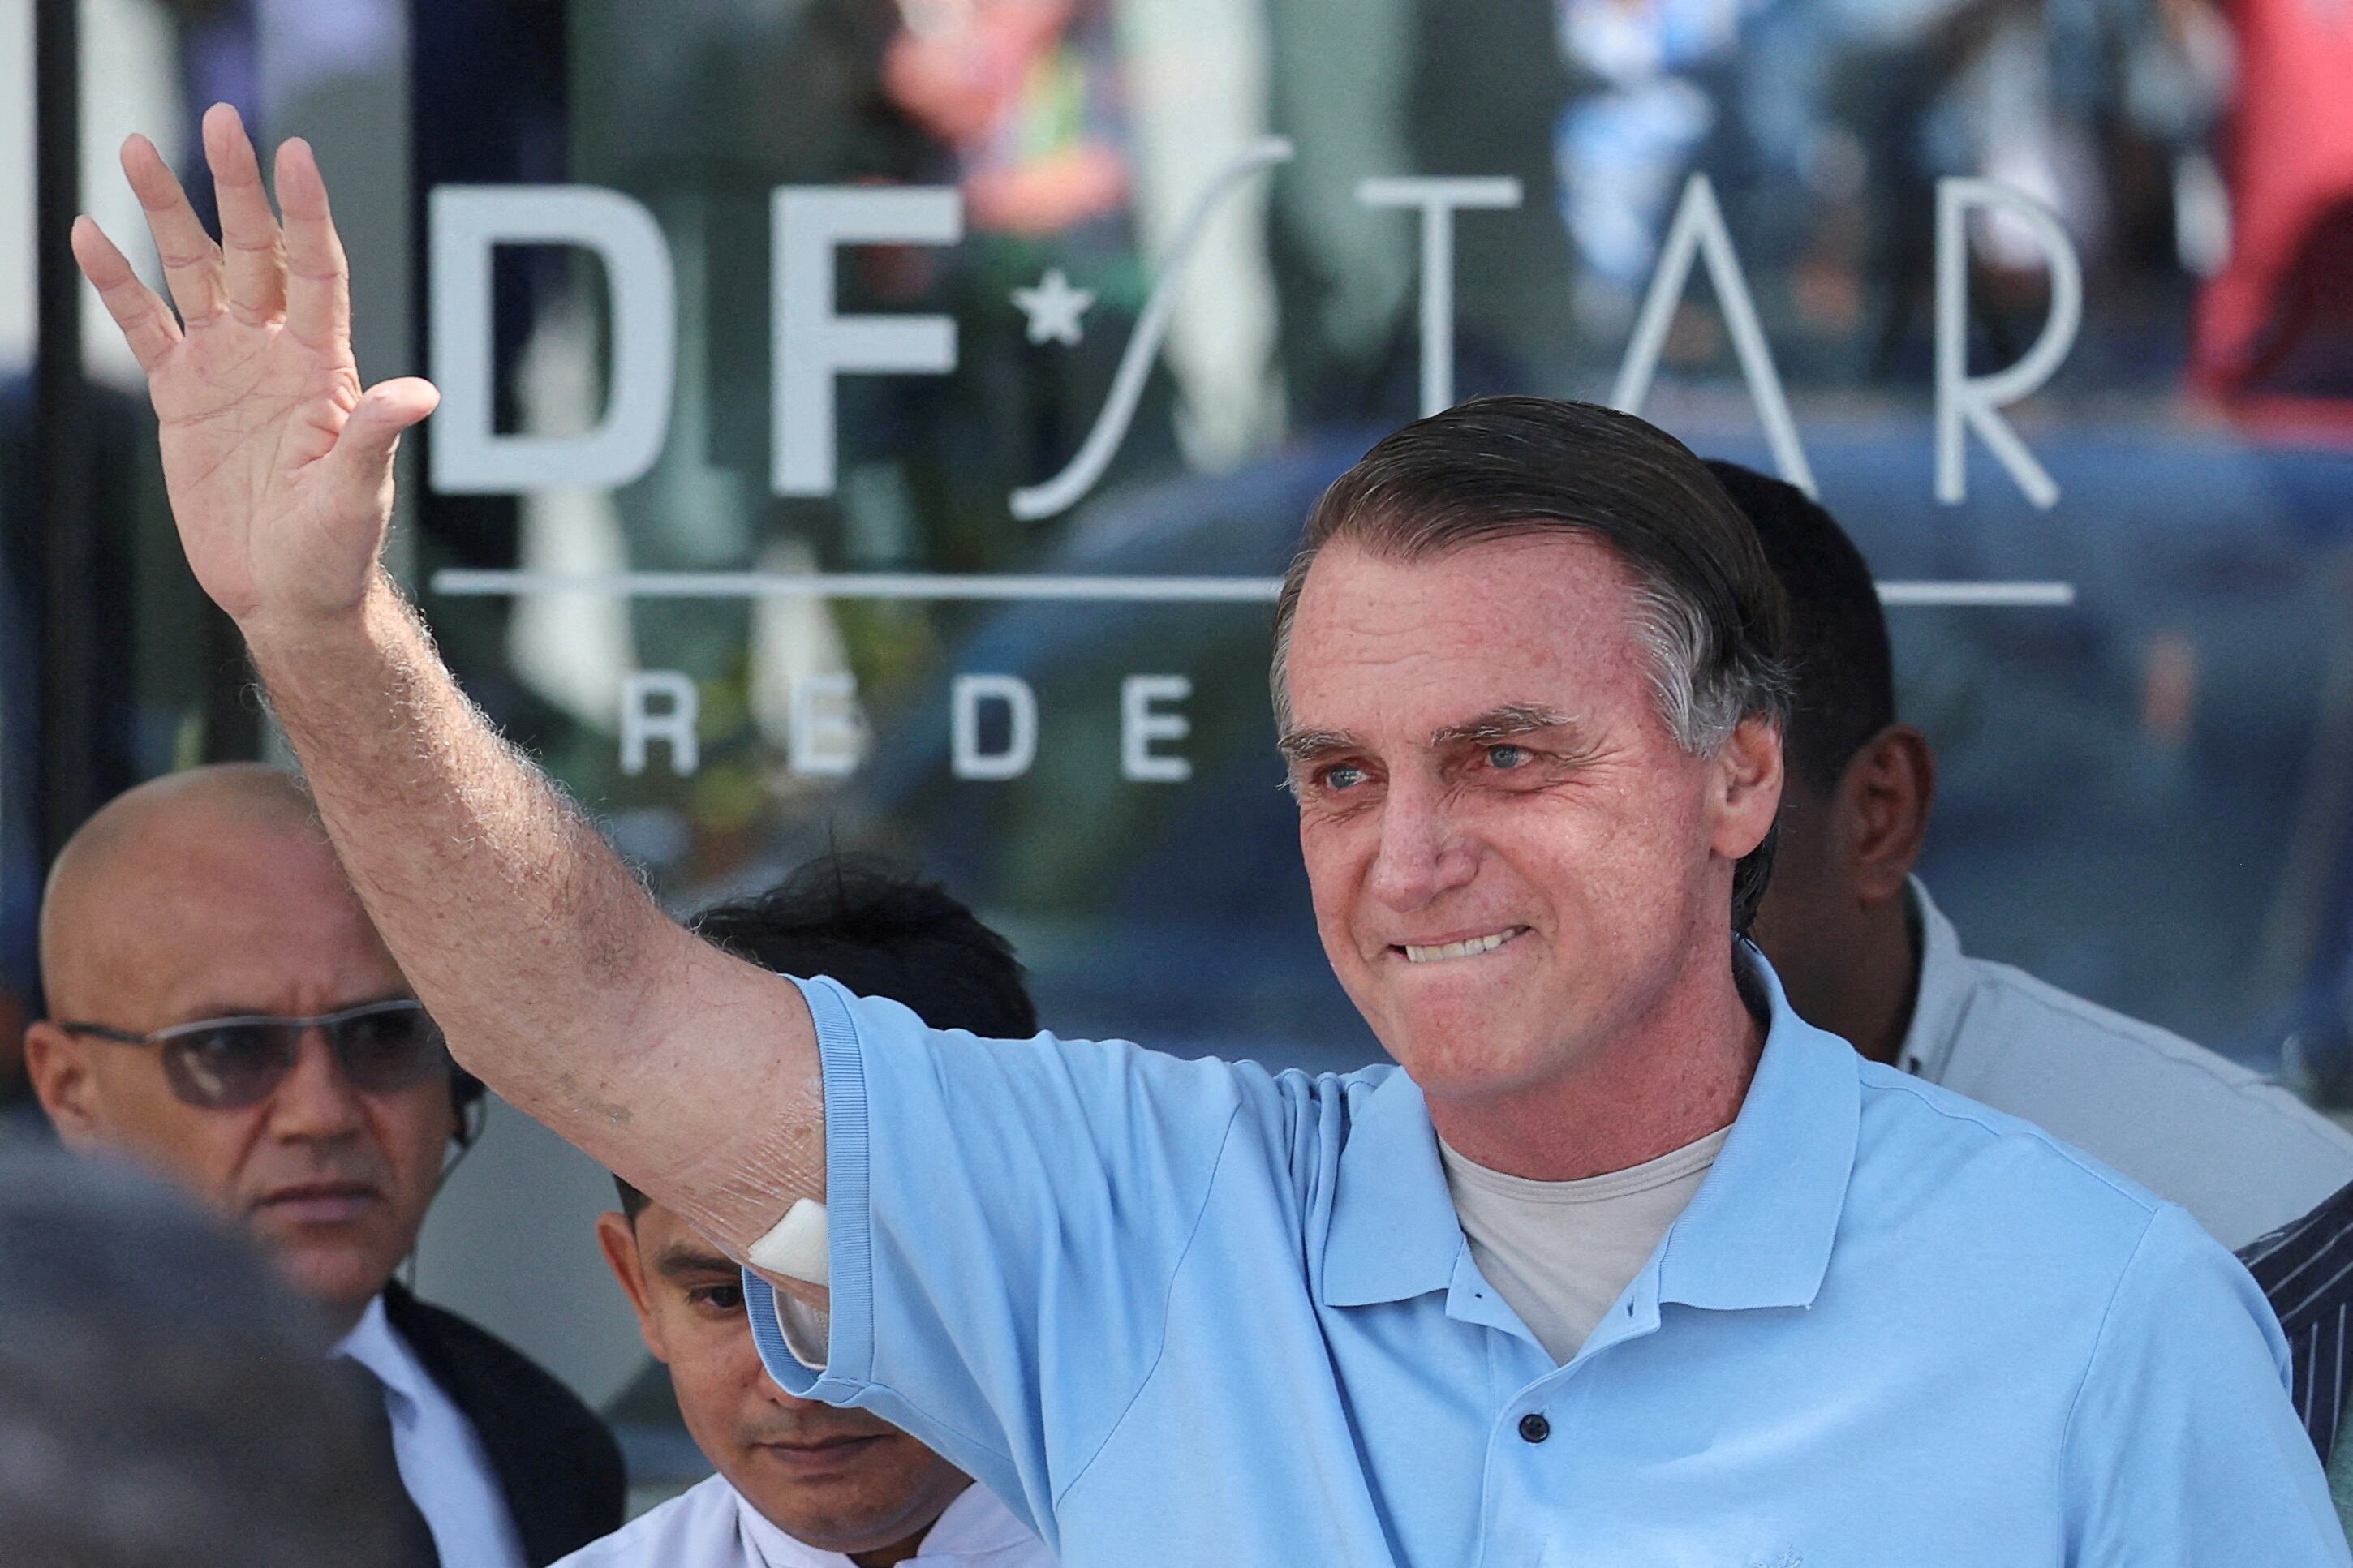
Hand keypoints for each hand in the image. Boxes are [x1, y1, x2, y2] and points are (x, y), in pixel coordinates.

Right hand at [71, 103, 437, 635]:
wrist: (287, 592)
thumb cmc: (335, 549)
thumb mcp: (357, 495)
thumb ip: (375, 437)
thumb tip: (420, 394)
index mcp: (325, 367)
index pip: (318, 270)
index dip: (307, 214)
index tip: (297, 153)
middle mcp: (275, 353)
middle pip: (251, 252)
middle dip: (235, 188)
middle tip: (219, 120)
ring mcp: (226, 369)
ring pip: (192, 273)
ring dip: (166, 213)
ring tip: (137, 148)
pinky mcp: (180, 396)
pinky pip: (144, 326)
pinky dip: (117, 283)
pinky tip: (90, 233)